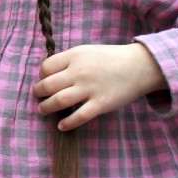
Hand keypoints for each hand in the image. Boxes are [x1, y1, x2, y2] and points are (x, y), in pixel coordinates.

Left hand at [32, 43, 168, 131]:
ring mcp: (90, 88)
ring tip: (43, 110)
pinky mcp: (101, 104)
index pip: (46, 67)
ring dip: (47, 107)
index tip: (43, 81)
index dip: (41, 76)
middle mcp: (79, 72)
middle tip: (37, 97)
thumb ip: (69, 61)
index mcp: (74, 56)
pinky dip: (68, 123)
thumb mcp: (86, 51)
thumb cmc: (110, 58)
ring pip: (59, 101)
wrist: (139, 66)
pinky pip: (80, 116)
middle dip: (38, 93)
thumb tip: (49, 74)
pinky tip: (61, 125)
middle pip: (48, 85)